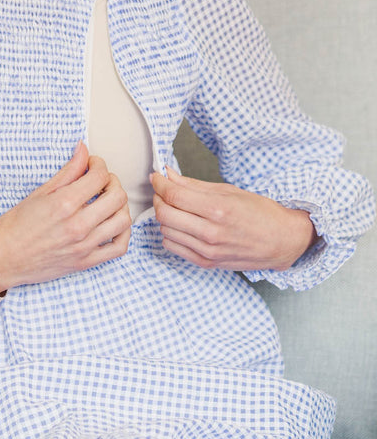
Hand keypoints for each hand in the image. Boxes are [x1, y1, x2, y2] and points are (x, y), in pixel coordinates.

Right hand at [0, 142, 130, 292]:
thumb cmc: (15, 226)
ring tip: (107, 201)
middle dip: (112, 182)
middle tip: (100, 181)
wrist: (1, 260)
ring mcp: (84, 246)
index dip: (99, 164)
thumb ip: (68, 171)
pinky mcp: (86, 262)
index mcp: (64, 204)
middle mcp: (77, 225)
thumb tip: (83, 150)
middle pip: (117, 196)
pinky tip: (113, 224)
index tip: (92, 164)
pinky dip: (123, 233)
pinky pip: (119, 248)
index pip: (99, 176)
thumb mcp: (39, 193)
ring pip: (123, 220)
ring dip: (120, 205)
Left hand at [151, 167, 317, 271]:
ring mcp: (208, 251)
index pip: (173, 195)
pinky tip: (181, 225)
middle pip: (164, 214)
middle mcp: (211, 232)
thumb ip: (193, 184)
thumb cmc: (260, 212)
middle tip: (164, 190)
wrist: (282, 241)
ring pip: (166, 231)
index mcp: (218, 209)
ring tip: (175, 207)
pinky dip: (170, 233)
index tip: (156, 176)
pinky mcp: (206, 263)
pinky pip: (173, 247)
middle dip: (158, 198)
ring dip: (164, 216)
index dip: (159, 183)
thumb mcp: (229, 190)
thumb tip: (168, 175)